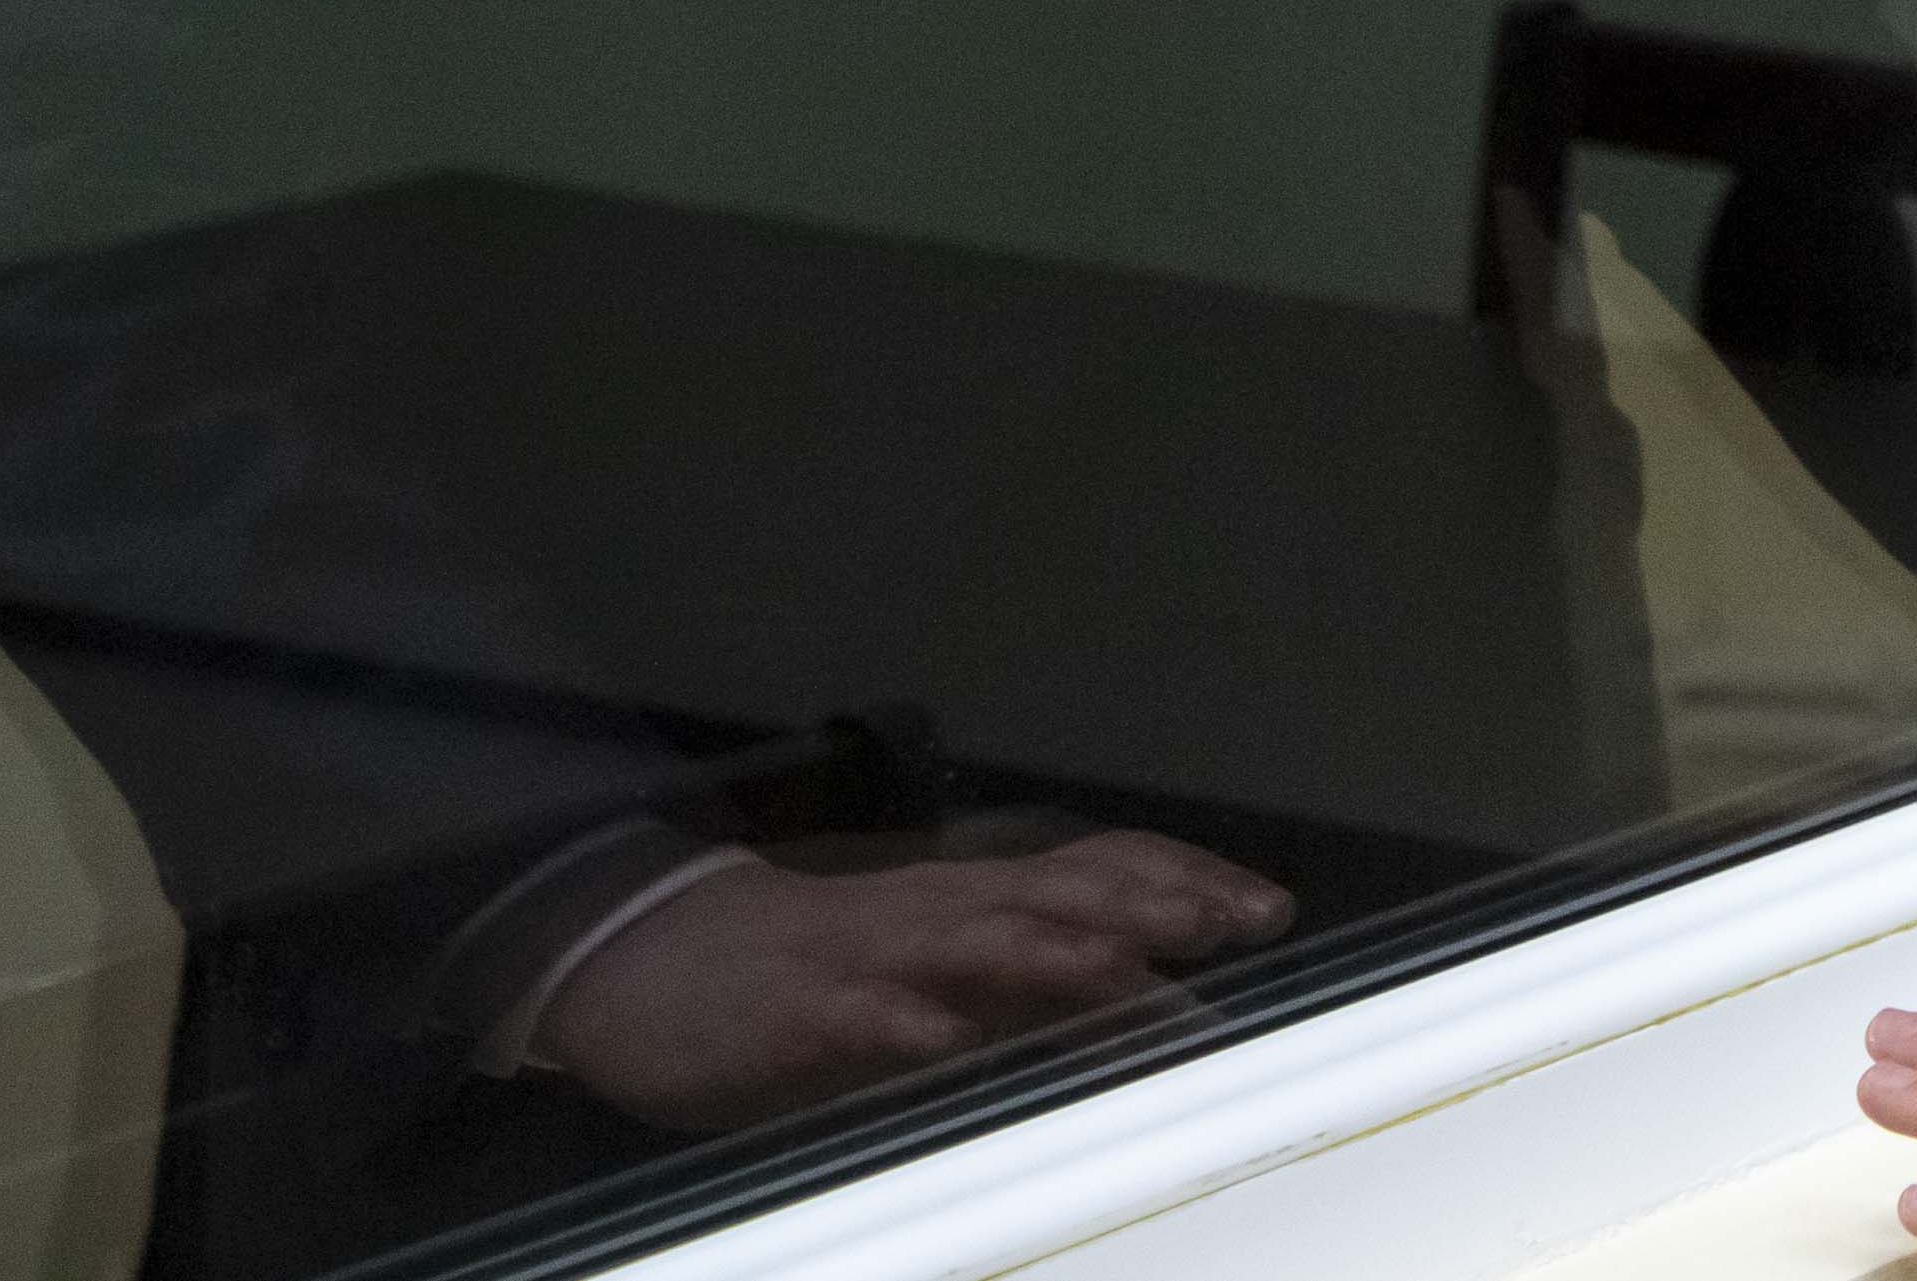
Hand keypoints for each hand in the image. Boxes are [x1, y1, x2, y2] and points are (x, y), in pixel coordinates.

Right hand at [534, 832, 1290, 1131]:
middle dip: (1148, 907)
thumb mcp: (935, 967)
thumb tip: (1152, 996)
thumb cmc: (813, 972)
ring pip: (974, 943)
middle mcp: (936, 912)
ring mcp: (867, 956)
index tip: (1267, 909)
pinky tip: (948, 1046)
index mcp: (973, 901)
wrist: (649, 962)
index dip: (1185, 884)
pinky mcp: (793, 1012)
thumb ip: (1030, 980)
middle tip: (1229, 924)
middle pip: (1057, 896)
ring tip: (1130, 973)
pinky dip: (907, 1028)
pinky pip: (857, 1017)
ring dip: (1055, 956)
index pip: (1099, 871)